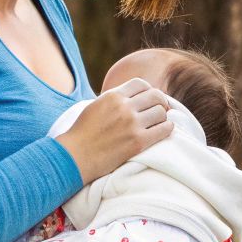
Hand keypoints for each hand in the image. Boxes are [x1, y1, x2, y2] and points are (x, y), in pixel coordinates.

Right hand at [54, 78, 174, 182]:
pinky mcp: (138, 142)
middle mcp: (124, 107)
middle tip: (159, 111)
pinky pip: (165, 129)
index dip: (148, 91)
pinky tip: (163, 131)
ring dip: (162, 117)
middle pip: (156, 96)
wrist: (74, 157)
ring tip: (158, 124)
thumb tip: (134, 95)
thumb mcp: (96, 106)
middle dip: (160, 103)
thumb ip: (115, 99)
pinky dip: (167, 128)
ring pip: (161, 112)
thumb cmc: (83, 133)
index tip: (148, 100)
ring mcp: (132, 124)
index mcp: (113, 96)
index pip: (141, 84)